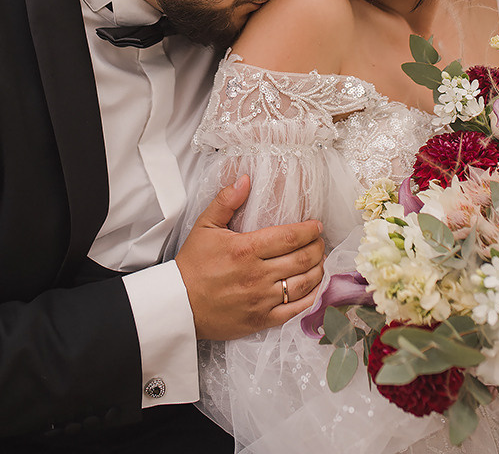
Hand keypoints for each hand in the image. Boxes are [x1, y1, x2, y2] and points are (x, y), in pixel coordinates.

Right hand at [175, 174, 324, 340]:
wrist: (179, 305)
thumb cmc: (193, 265)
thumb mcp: (205, 226)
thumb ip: (226, 201)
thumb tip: (245, 179)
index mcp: (245, 249)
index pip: (289, 237)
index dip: (308, 231)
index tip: (316, 226)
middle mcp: (257, 275)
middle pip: (301, 259)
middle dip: (317, 248)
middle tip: (320, 241)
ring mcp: (261, 299)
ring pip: (303, 284)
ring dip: (317, 270)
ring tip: (319, 261)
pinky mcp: (262, 320)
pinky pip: (296, 310)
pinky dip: (311, 298)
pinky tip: (314, 287)